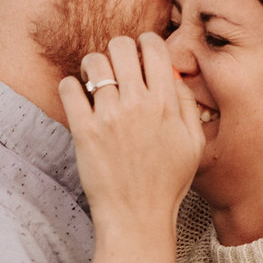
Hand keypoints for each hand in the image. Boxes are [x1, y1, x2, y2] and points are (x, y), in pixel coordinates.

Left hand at [57, 34, 204, 262]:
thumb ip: (187, 104)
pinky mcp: (84, 131)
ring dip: (92, 66)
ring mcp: (109, 116)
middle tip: (115, 68)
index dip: (145, 44)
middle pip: (121, 45)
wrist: (138, 217)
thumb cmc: (168, 182)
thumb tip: (173, 75)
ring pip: (94, 62)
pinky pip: (68, 88)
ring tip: (93, 82)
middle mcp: (138, 103)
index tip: (140, 57)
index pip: (153, 46)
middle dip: (117, 50)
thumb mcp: (194, 143)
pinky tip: (78, 97)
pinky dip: (71, 87)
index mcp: (166, 103)